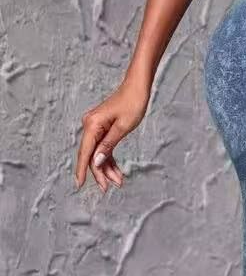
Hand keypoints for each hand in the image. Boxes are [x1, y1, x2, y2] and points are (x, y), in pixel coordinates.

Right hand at [74, 76, 149, 192]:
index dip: (82, 170)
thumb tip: (96, 162)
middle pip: (91, 155)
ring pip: (97, 153)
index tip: (79, 184)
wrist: (137, 87)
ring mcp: (95, 127)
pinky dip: (109, 159)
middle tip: (108, 188)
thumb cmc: (133, 103)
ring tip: (118, 182)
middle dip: (100, 173)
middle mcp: (90, 125)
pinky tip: (116, 172)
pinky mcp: (102, 128)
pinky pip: (103, 148)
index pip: (85, 152)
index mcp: (92, 125)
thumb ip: (108, 145)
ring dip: (107, 168)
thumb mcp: (123, 127)